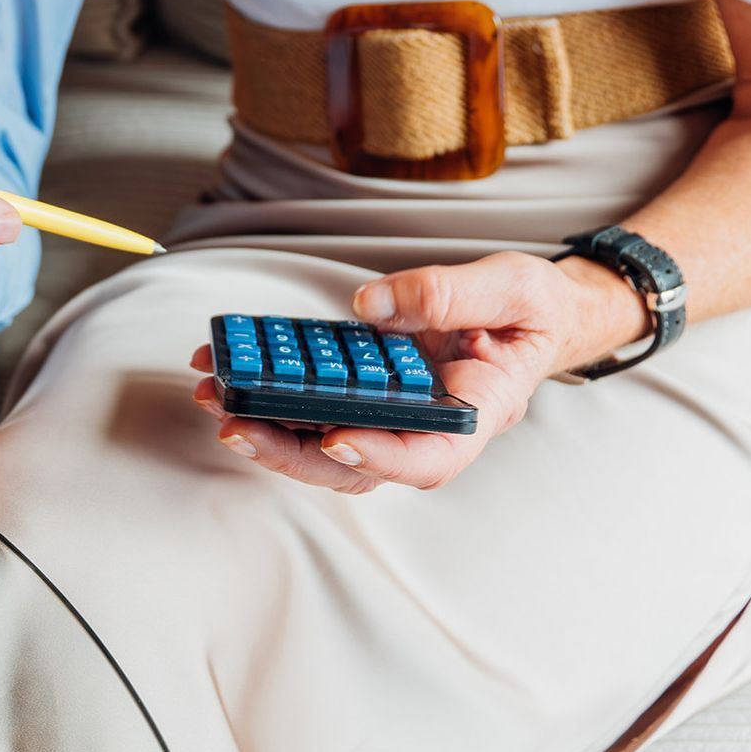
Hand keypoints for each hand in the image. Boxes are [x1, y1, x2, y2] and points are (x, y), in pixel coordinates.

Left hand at [189, 252, 649, 492]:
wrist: (534, 315)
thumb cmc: (533, 310)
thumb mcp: (513, 288)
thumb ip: (450, 293)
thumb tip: (371, 307)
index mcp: (475, 414)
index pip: (428, 458)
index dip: (380, 455)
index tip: (336, 439)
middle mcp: (426, 426)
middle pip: (356, 463)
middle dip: (292, 451)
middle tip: (236, 424)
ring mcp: (393, 412)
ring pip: (324, 441)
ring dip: (267, 424)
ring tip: (216, 394)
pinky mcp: (366, 389)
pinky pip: (315, 400)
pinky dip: (270, 386)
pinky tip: (229, 364)